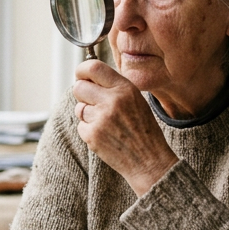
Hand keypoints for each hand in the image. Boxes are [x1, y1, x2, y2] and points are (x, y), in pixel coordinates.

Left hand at [73, 59, 177, 195]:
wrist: (149, 161)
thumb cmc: (143, 130)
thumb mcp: (136, 101)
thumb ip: (115, 88)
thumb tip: (89, 78)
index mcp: (125, 89)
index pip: (94, 68)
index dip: (82, 70)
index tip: (80, 75)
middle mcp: (113, 100)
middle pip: (79, 87)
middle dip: (81, 94)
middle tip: (91, 101)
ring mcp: (101, 118)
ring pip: (79, 108)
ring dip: (87, 115)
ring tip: (106, 124)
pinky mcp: (93, 135)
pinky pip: (81, 126)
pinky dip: (89, 131)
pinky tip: (105, 136)